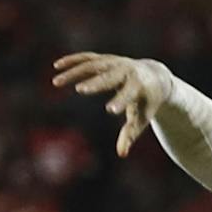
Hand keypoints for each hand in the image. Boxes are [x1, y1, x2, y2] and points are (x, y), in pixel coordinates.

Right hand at [52, 52, 175, 156]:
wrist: (155, 76)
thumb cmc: (147, 103)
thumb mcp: (141, 119)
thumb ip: (130, 135)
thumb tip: (121, 154)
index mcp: (139, 86)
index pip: (129, 94)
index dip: (120, 101)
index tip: (110, 110)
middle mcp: (127, 70)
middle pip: (110, 76)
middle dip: (96, 83)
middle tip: (80, 90)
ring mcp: (115, 62)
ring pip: (93, 64)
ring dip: (74, 72)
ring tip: (56, 82)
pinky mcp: (105, 58)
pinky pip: (87, 58)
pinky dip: (72, 61)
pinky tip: (56, 67)